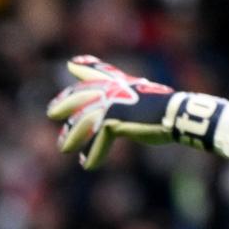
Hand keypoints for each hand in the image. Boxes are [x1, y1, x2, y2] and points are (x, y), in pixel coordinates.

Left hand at [46, 55, 182, 168]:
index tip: (73, 63)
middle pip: (81, 94)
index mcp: (122, 84)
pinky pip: (97, 139)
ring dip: (72, 137)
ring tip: (64, 149)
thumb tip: (118, 118)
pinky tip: (88, 165)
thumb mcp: (145, 102)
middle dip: (65, 103)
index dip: (86, 67)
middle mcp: (114, 90)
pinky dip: (94, 154)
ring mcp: (112, 103)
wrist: (176, 116)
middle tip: (52, 112)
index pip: (100, 71)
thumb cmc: (166, 112)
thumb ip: (129, 105)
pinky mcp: (113, 120)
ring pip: (82, 120)